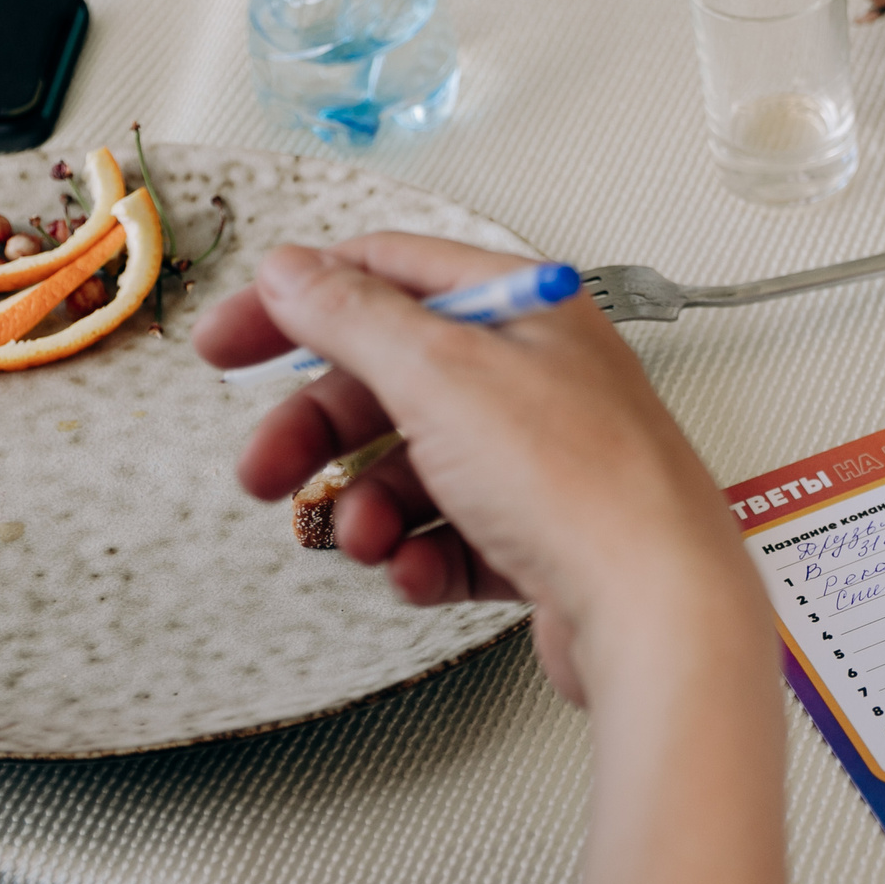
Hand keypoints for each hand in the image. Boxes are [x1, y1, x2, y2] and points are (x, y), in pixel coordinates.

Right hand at [193, 235, 764, 704]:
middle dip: (318, 431)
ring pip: (418, 470)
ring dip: (369, 507)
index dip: (296, 303)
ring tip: (361, 538)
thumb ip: (353, 316)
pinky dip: (421, 557)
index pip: (389, 275)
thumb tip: (294, 271)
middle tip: (265, 472)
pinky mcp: (547, 542)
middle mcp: (541, 378)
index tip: (226, 346)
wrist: (658, 613)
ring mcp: (546, 463)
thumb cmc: (582, 485)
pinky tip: (417, 571)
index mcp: (526, 310)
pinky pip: (454, 539)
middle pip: (392, 382)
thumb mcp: (440, 374)